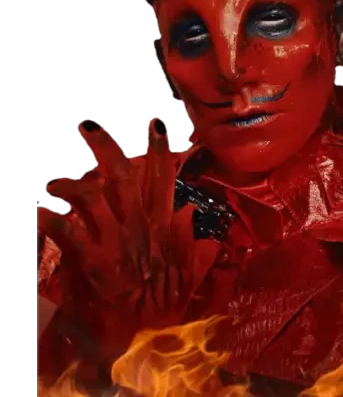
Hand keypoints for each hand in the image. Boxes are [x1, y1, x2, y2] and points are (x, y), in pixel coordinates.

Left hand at [37, 119, 194, 366]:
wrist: (146, 331)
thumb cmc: (164, 298)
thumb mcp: (184, 267)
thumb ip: (187, 237)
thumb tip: (190, 212)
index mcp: (161, 223)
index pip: (163, 178)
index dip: (160, 150)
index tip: (156, 124)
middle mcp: (138, 224)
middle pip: (123, 177)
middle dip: (107, 149)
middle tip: (89, 126)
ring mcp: (116, 239)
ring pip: (94, 197)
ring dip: (71, 182)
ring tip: (54, 181)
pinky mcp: (94, 258)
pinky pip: (69, 232)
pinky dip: (50, 220)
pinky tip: (39, 213)